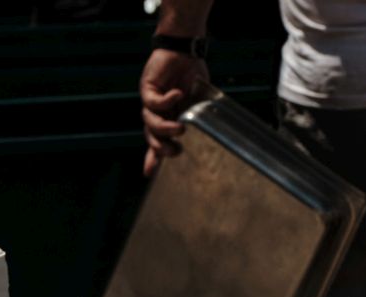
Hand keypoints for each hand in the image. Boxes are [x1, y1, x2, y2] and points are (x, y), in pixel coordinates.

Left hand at [141, 47, 207, 176]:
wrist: (185, 52)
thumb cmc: (193, 77)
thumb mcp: (199, 104)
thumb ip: (201, 118)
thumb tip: (217, 135)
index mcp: (169, 119)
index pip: (158, 142)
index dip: (153, 159)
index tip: (149, 174)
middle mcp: (157, 113)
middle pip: (152, 137)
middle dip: (161, 148)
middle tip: (175, 150)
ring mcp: (151, 101)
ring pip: (150, 123)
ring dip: (164, 129)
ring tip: (180, 128)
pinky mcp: (148, 88)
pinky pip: (154, 102)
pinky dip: (168, 101)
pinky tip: (178, 94)